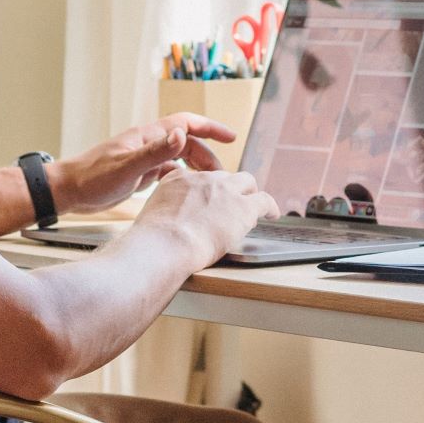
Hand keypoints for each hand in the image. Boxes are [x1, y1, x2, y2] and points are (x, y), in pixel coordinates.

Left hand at [53, 112, 235, 215]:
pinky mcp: (139, 174)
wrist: (69, 191)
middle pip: (187, 143)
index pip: (186, 123)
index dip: (210, 128)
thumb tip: (180, 135)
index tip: (231, 137)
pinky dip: (182, 178)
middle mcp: (148, 144)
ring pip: (179, 158)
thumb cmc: (92, 178)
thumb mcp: (126, 167)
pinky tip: (188, 192)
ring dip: (196, 168)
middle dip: (208, 156)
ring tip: (209, 186)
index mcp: (147, 136)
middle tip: (221, 178)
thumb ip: (154, 152)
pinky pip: (168, 171)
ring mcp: (144, 158)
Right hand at [132, 167, 279, 265]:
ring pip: (246, 183)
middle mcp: (203, 179)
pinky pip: (264, 200)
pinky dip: (270, 206)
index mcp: (179, 179)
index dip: (208, 189)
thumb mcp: (150, 217)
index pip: (199, 178)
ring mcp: (225, 191)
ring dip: (250, 194)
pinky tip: (273, 213)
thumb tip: (161, 230)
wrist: (165, 245)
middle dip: (230, 189)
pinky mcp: (243, 207)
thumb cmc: (153, 241)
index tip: (210, 199)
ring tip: (255, 206)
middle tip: (233, 204)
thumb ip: (161, 214)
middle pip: (224, 177)